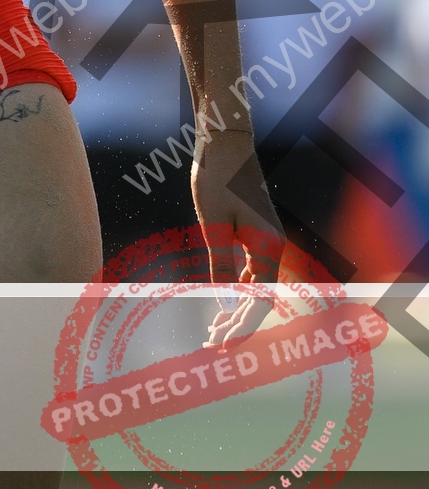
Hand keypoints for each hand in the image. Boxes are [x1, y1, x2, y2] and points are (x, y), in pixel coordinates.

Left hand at [191, 129, 284, 347]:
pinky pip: (253, 268)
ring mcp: (267, 237)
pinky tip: (226, 299)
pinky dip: (239, 286)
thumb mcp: (213, 224)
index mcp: (268, 247)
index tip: (225, 347)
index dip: (242, 326)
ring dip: (239, 307)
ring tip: (216, 329)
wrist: (224, 141)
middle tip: (214, 345)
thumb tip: (225, 301)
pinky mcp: (257, 230)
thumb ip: (221, 264)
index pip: (258, 300)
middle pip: (260, 297)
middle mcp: (274, 245)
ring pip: (256, 284)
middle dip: (239, 323)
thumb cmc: (217, 178)